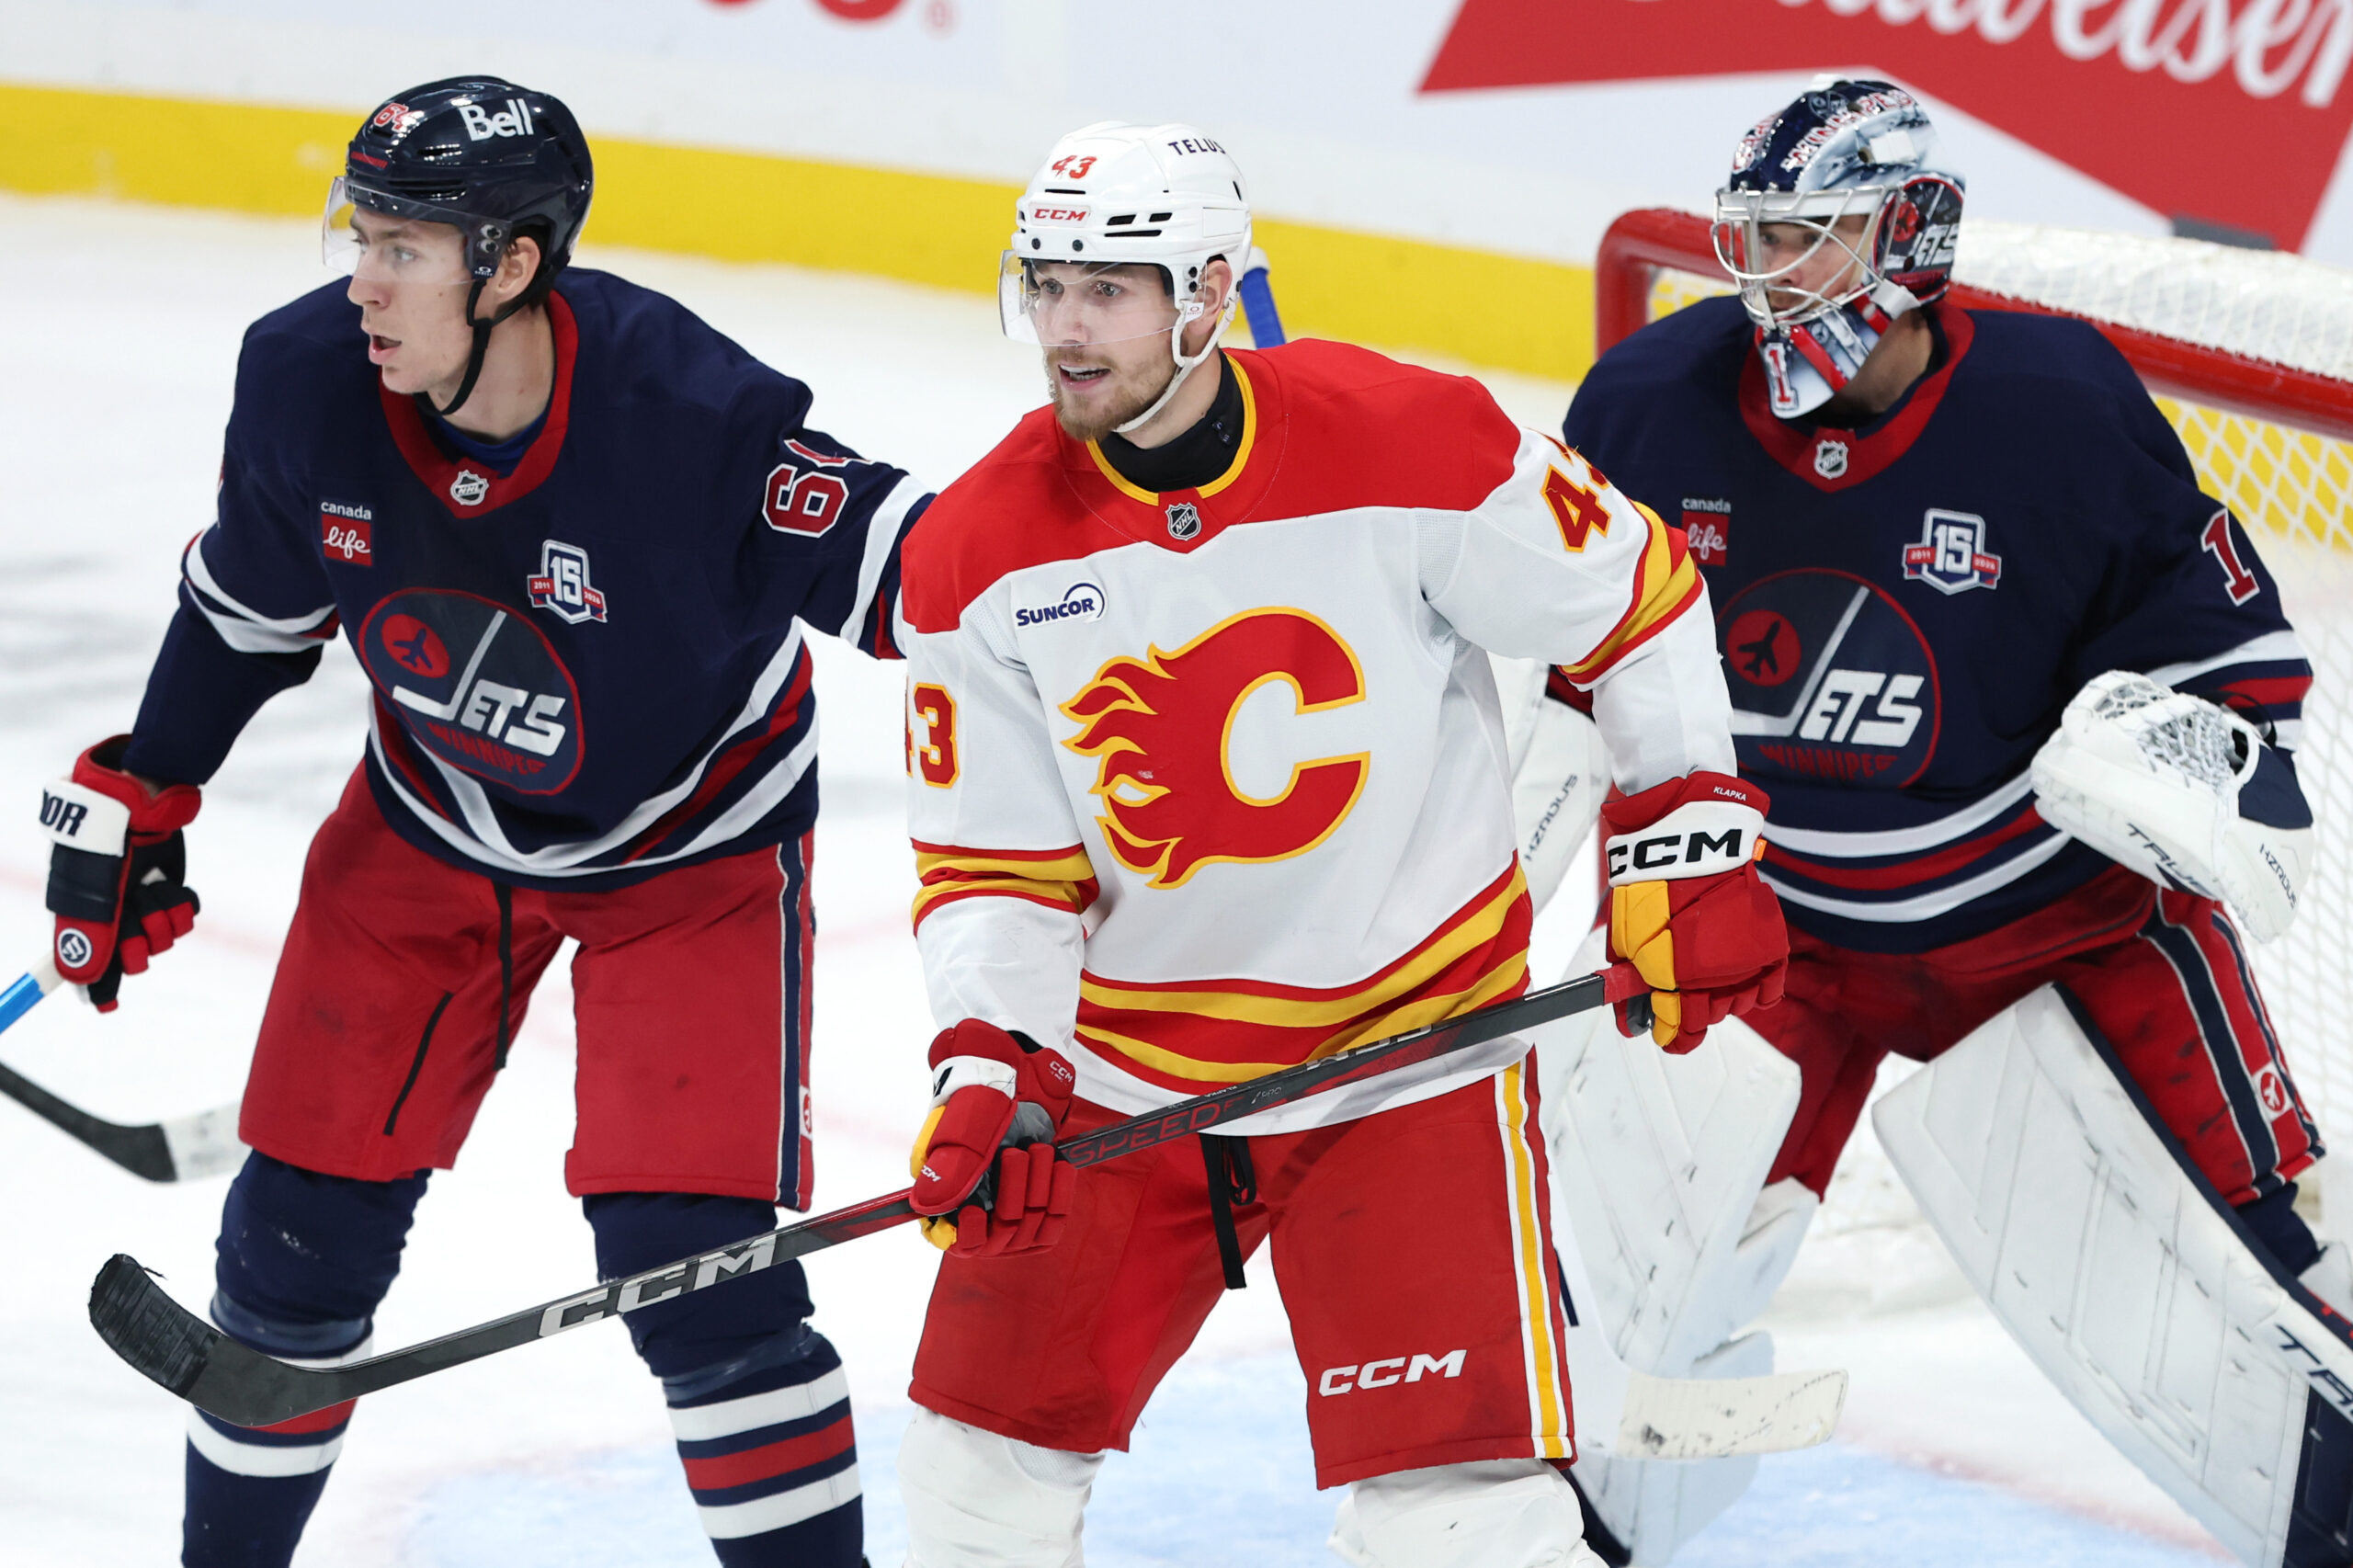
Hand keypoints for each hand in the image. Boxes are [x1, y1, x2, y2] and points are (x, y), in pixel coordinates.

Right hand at [40, 737, 201, 1011]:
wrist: (137, 805)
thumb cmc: (105, 848)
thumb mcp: (94, 896)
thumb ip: (88, 938)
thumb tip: (81, 983)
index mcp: (82, 918)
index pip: (88, 965)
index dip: (97, 987)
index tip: (106, 1006)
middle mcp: (113, 914)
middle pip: (133, 958)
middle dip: (140, 944)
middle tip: (136, 920)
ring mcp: (142, 900)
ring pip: (164, 939)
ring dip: (162, 917)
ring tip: (152, 888)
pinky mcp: (170, 887)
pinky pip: (185, 917)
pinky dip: (182, 904)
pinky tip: (174, 886)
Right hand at [908, 1019, 1077, 1256]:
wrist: (1020, 1075)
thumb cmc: (983, 1096)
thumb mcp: (965, 1126)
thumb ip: (948, 1166)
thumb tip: (926, 1207)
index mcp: (944, 1190)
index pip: (946, 1238)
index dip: (962, 1237)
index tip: (973, 1214)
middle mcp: (973, 1206)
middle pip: (993, 1237)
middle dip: (1010, 1195)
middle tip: (1015, 1154)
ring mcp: (1006, 1206)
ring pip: (1024, 1230)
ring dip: (1036, 1189)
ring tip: (1038, 1150)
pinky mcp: (1036, 1202)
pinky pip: (1052, 1222)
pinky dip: (1060, 1195)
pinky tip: (1061, 1167)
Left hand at [1601, 770, 1787, 1052]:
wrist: (1688, 840)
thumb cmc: (1651, 883)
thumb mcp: (1625, 936)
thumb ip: (1630, 980)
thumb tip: (1629, 1017)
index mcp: (1675, 979)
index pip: (1679, 1029)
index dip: (1668, 1035)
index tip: (1662, 1034)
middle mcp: (1715, 977)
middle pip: (1708, 1017)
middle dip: (1689, 1012)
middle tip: (1677, 996)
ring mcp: (1746, 960)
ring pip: (1738, 1004)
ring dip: (1721, 999)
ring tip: (1704, 974)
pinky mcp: (1768, 942)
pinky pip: (1771, 985)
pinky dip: (1759, 990)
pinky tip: (1743, 981)